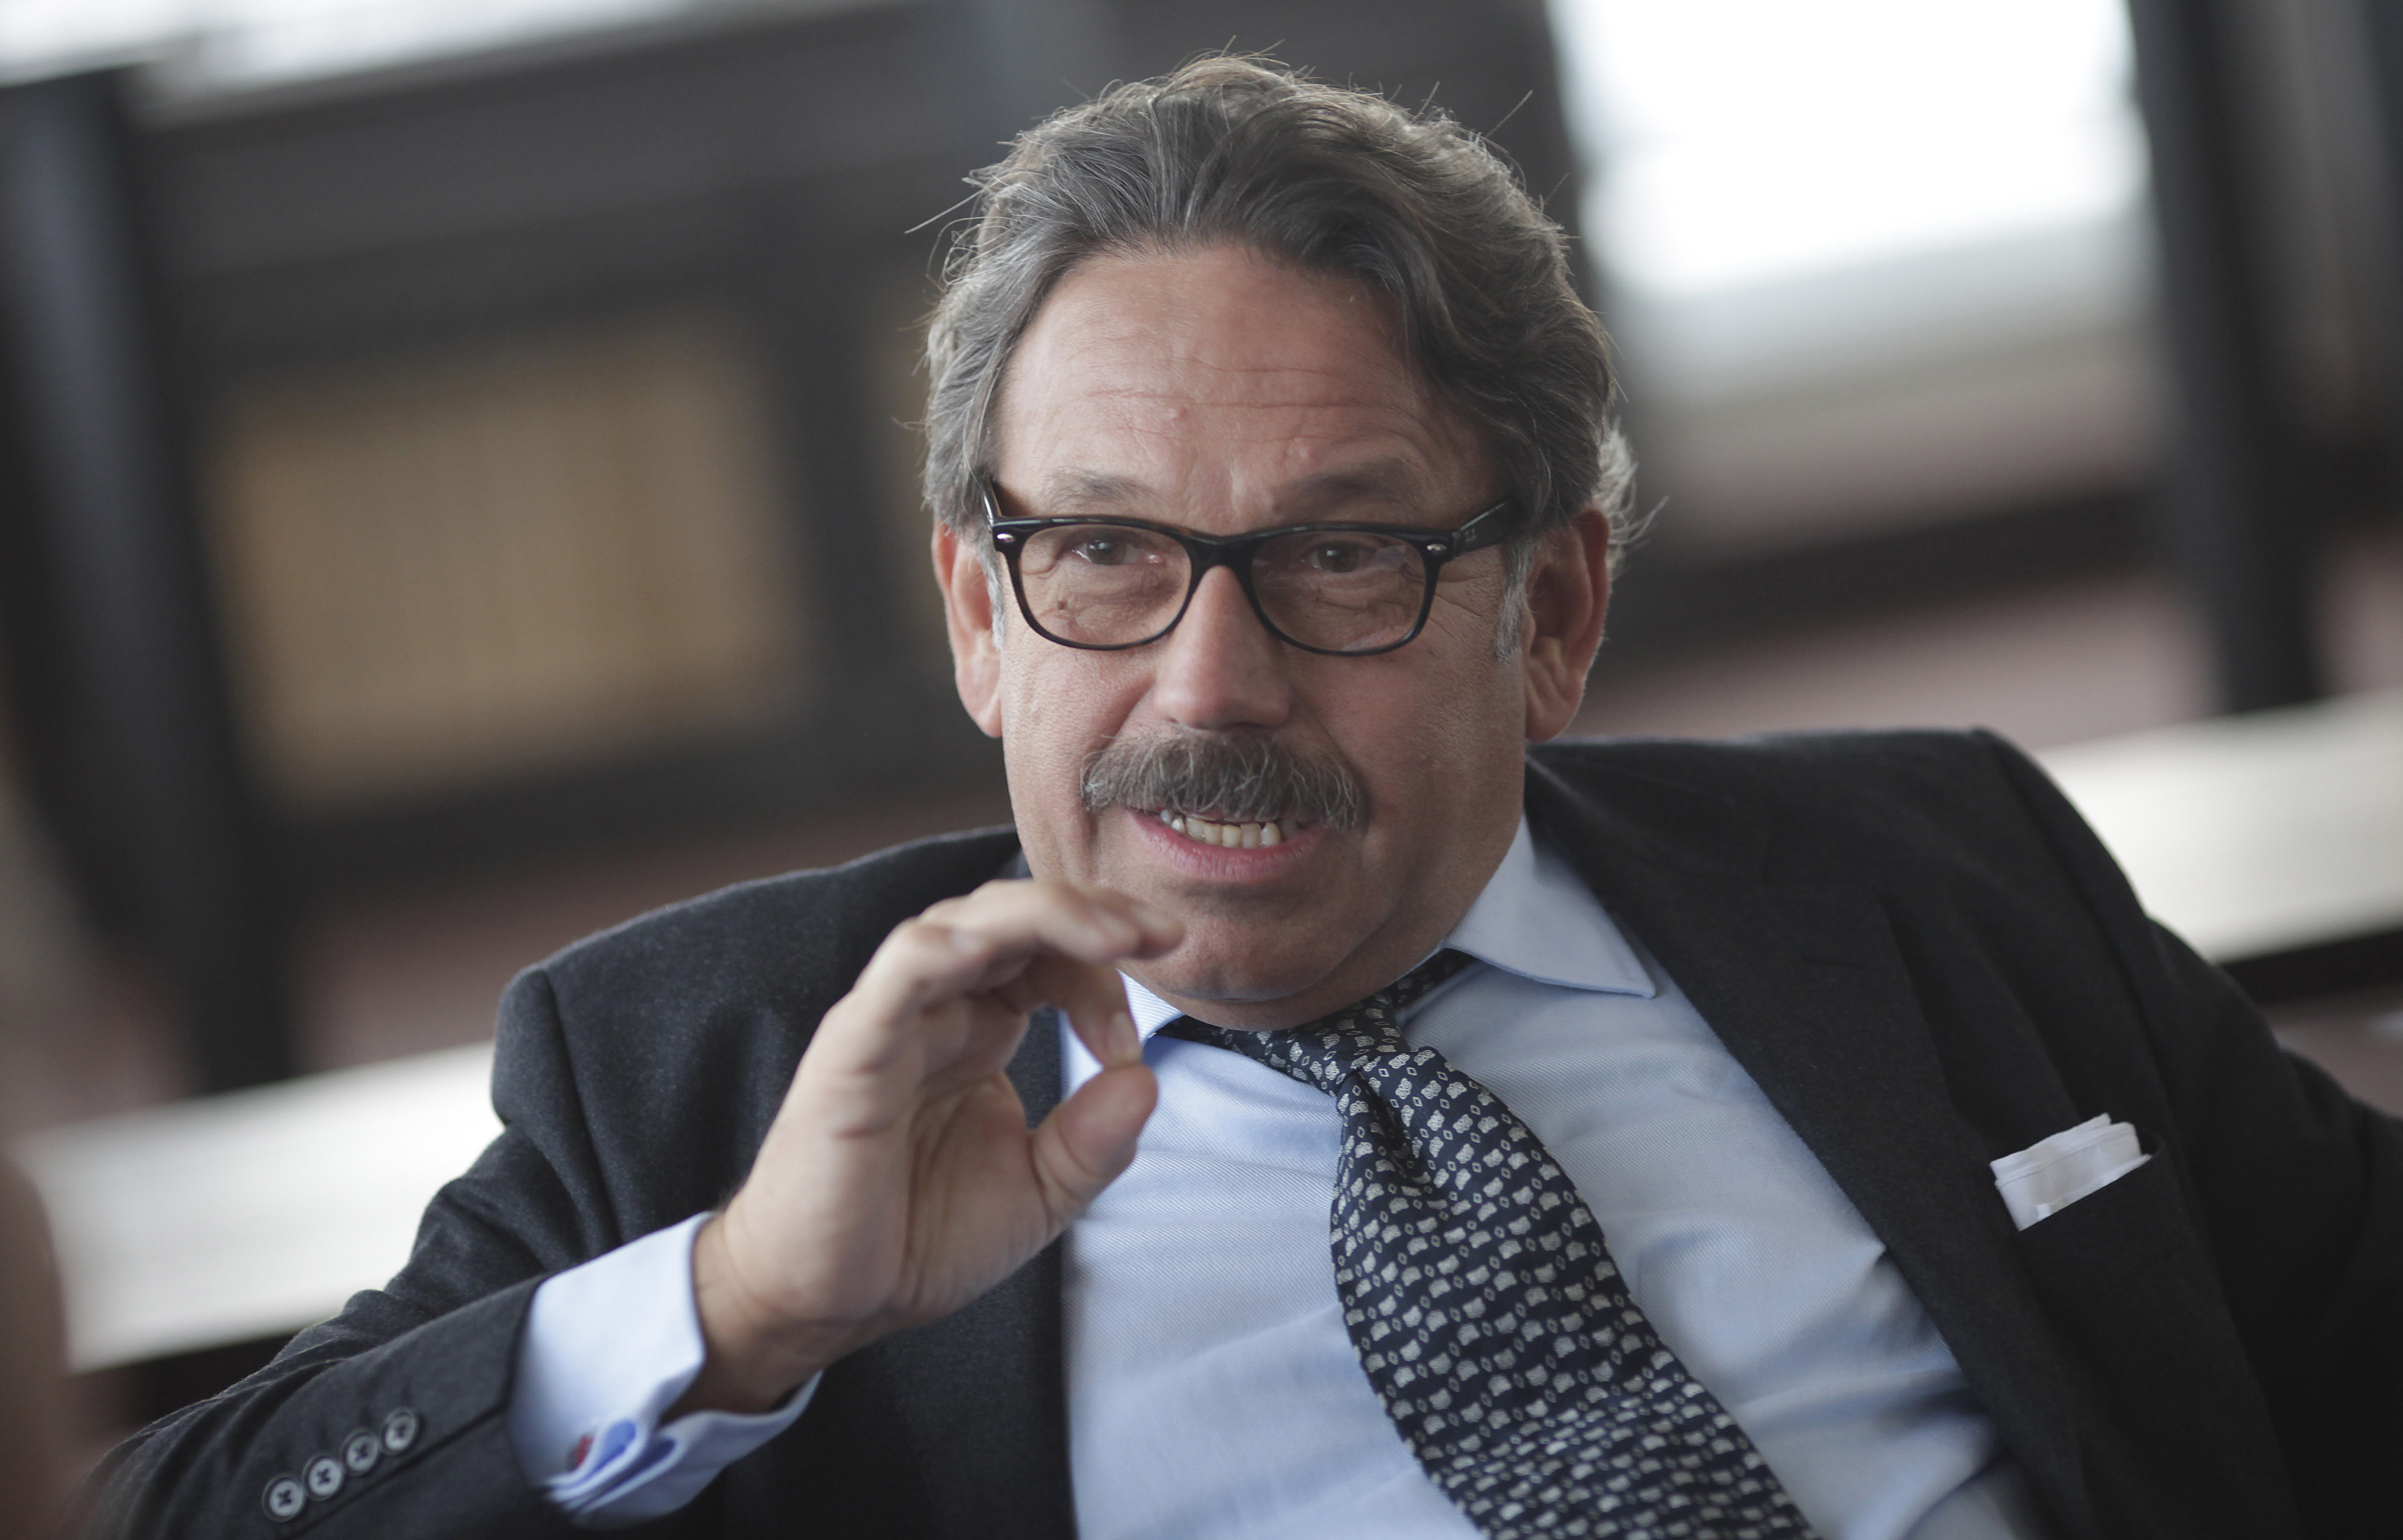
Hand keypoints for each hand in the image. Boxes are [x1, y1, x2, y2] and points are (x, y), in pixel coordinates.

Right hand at [672, 879, 1180, 1413]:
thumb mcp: (1037, 1195)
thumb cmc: (916, 1241)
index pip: (1048, 957)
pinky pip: (898, 972)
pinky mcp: (852, 1050)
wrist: (828, 1304)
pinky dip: (949, 946)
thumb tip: (1147, 1079)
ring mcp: (891, 1021)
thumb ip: (1094, 1142)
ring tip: (1112, 936)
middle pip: (1012, 916)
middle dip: (1092, 910)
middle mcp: (935, 1010)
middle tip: (1158, 933)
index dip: (1104, 977)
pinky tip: (997, 949)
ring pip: (959, 922)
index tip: (1132, 1046)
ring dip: (1043, 914)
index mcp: (978, 1031)